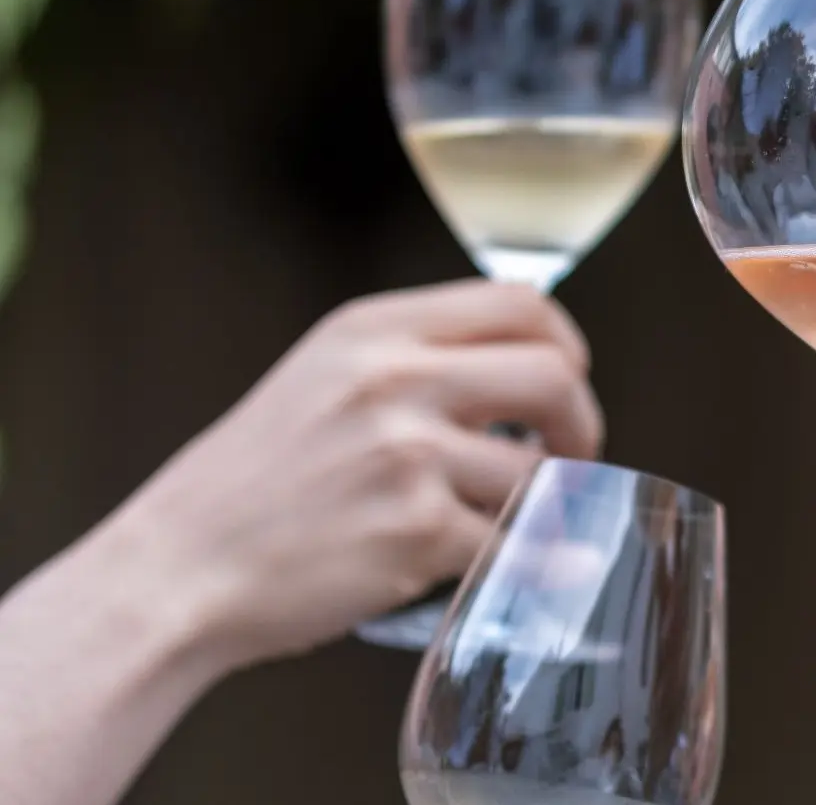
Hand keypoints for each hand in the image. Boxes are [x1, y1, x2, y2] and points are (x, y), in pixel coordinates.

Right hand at [93, 279, 602, 670]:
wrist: (180, 567)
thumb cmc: (254, 482)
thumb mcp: (325, 377)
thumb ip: (419, 359)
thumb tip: (534, 374)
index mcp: (374, 331)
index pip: (520, 302)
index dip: (565, 345)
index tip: (566, 381)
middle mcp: (394, 380)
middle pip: (553, 376)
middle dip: (580, 423)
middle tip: (569, 456)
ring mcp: (407, 455)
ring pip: (537, 472)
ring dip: (539, 504)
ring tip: (505, 518)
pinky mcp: (417, 531)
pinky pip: (513, 543)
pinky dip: (526, 563)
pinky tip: (515, 567)